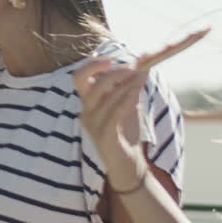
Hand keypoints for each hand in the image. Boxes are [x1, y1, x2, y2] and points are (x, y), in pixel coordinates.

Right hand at [74, 58, 147, 178]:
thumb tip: (142, 64)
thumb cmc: (126, 132)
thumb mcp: (128, 104)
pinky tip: (136, 94)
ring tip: (141, 78)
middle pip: (92, 84)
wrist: (129, 163)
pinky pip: (113, 114)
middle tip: (132, 69)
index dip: (91, 65)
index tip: (110, 59)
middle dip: (113, 73)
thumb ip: (130, 86)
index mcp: (88, 102)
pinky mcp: (103, 137)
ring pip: (105, 97)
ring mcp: (92, 125)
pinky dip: (125, 101)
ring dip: (125, 85)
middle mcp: (85, 112)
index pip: (79, 77)